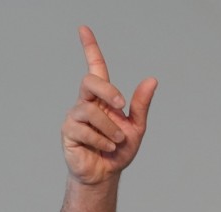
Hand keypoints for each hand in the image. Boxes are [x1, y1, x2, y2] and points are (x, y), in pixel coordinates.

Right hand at [60, 26, 157, 185]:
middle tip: (120, 106)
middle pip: (90, 82)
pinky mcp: (68, 132)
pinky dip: (102, 141)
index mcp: (102, 98)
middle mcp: (86, 102)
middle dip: (107, 91)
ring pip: (90, 111)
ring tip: (116, 142)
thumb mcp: (136, 127)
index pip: (95, 68)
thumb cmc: (119, 150)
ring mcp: (74, 116)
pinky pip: (84, 130)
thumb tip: (151, 80)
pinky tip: (106, 149)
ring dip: (110, 129)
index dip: (90, 48)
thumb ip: (141, 105)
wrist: (107, 174)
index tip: (84, 28)